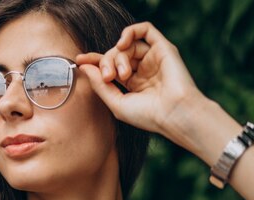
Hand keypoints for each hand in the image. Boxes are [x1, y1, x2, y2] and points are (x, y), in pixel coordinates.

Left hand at [76, 22, 206, 151]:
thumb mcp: (116, 102)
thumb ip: (99, 84)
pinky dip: (130, 32)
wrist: (174, 114)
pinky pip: (145, 29)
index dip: (93, 61)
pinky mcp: (163, 48)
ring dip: (118, 56)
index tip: (79, 60)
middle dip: (106, 62)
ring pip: (126, 45)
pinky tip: (122, 43)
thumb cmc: (148, 115)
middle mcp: (142, 69)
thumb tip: (84, 66)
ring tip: (122, 74)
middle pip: (115, 54)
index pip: (109, 66)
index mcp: (132, 83)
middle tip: (109, 77)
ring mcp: (153, 58)